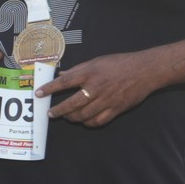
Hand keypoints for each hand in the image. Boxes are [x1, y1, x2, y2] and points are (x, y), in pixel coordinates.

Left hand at [46, 50, 171, 127]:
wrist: (146, 70)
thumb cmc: (120, 63)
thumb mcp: (97, 61)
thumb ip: (78, 69)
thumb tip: (62, 74)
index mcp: (90, 73)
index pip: (64, 82)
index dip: (49, 89)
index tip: (38, 94)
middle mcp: (96, 88)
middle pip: (71, 104)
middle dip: (58, 110)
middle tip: (51, 113)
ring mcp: (106, 100)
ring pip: (83, 115)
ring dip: (72, 118)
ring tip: (67, 116)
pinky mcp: (116, 109)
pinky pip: (98, 121)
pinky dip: (88, 123)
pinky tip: (84, 121)